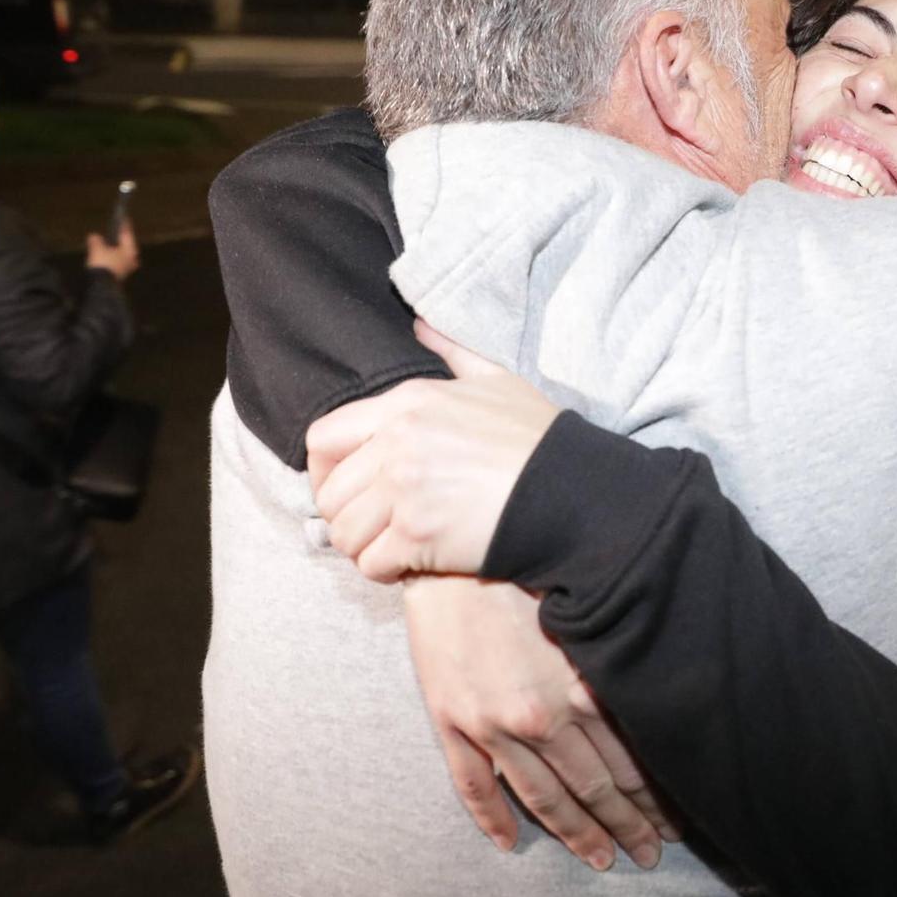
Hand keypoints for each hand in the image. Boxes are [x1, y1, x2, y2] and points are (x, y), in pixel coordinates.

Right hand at [85, 220, 139, 280]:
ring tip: (106, 241)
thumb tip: (94, 236)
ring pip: (121, 254)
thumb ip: (96, 240)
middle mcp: (132, 259)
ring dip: (114, 248)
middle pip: (125, 244)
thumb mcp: (97, 248)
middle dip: (119, 238)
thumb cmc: (103, 263)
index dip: (124, 225)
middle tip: (115, 229)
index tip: (123, 217)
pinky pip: (116, 261)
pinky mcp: (119, 275)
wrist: (101, 285)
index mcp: (130, 250)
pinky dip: (111, 256)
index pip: (127, 233)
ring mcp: (127, 268)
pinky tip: (103, 254)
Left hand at [308, 322, 561, 581]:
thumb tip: (418, 325)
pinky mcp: (419, 535)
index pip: (322, 437)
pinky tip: (411, 564)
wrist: (573, 491)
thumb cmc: (538, 439)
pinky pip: (372, 564)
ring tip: (393, 547)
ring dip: (364, 548)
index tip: (347, 488)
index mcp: (406, 404)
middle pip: (330, 494)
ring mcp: (405, 490)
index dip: (324, 471)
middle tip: (375, 528)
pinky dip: (385, 571)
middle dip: (346, 517)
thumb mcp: (497, 380)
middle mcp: (397, 444)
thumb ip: (452, 352)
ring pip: (345, 533)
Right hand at [403, 575, 677, 869]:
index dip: (654, 798)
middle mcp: (541, 716)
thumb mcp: (586, 613)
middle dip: (626, 824)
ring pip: (541, 796)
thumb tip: (657, 702)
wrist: (452, 551)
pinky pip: (473, 784)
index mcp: (581, 688)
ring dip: (574, 833)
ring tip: (600, 858)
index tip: (675, 822)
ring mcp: (492, 724)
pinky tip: (510, 843)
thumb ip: (615, 663)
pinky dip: (492, 818)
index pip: (629, 761)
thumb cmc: (526, 570)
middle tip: (650, 853)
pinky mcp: (451, 720)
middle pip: (592, 787)